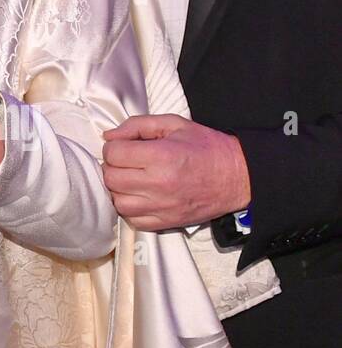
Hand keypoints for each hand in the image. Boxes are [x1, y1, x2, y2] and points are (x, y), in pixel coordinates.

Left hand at [102, 114, 251, 230]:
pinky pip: (133, 220)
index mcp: (161, 156)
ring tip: (133, 178)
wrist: (239, 176)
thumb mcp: (173, 124)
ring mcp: (163, 207)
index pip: (113, 154)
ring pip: (118, 201)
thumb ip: (137, 125)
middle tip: (127, 161)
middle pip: (111, 178)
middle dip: (113, 166)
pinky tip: (141, 196)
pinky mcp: (167, 223)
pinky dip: (131, 208)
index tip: (125, 146)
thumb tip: (109, 137)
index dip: (114, 146)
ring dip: (120, 189)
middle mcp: (159, 184)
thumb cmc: (206, 147)